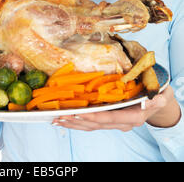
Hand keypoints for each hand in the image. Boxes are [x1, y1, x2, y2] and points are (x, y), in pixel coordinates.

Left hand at [52, 86, 180, 131]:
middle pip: (97, 124)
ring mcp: (116, 123)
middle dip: (78, 120)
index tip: (80, 113)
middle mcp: (123, 123)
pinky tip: (66, 120)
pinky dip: (79, 122)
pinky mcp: (111, 120)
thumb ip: (157, 98)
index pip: (111, 118)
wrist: (159, 101)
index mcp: (133, 116)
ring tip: (58, 120)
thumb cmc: (158, 93)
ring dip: (74, 124)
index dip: (95, 117)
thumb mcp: (161, 93)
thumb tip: (154, 98)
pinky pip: (93, 124)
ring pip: (92, 126)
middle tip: (61, 116)